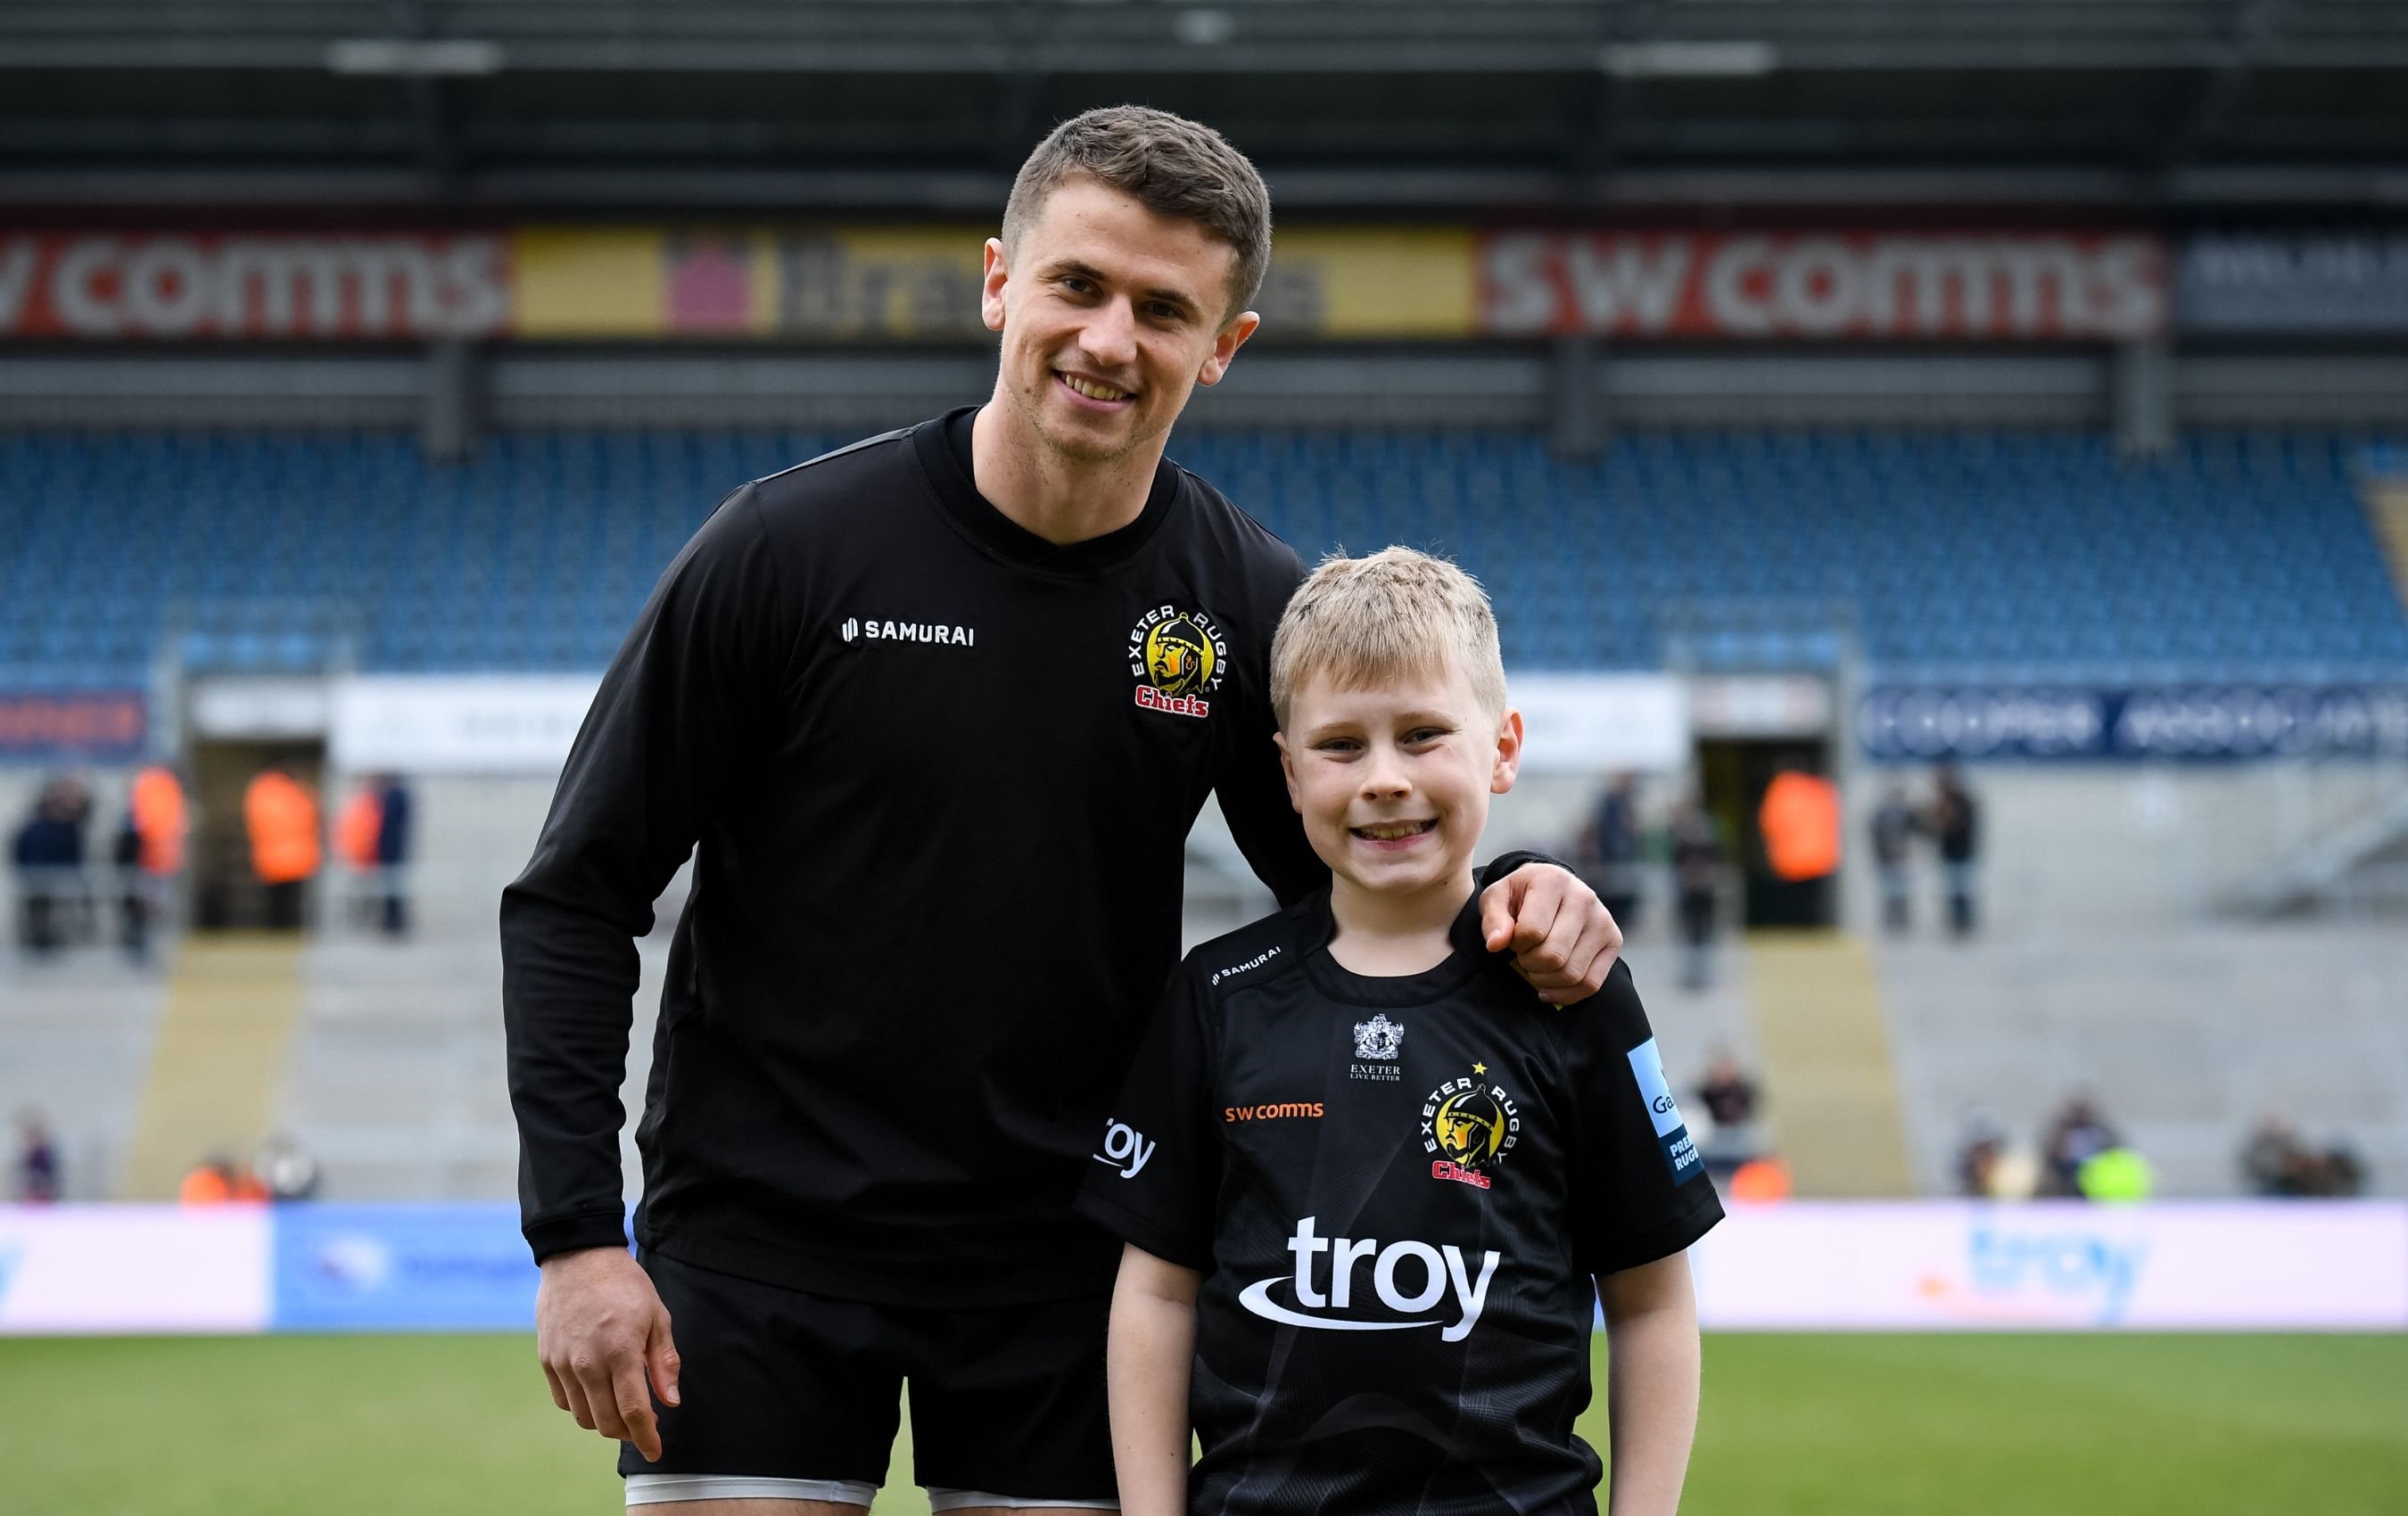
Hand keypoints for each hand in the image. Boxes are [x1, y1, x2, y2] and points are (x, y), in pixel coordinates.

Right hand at [536, 1246, 680, 1461]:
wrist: (578, 1258)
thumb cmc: (625, 1285)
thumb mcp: (657, 1316)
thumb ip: (664, 1362)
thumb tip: (670, 1401)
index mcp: (621, 1352)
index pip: (634, 1412)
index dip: (646, 1438)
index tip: (656, 1452)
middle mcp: (588, 1364)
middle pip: (606, 1423)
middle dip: (628, 1432)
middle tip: (644, 1422)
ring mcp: (563, 1364)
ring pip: (583, 1417)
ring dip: (604, 1421)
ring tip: (621, 1406)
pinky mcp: (548, 1360)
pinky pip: (563, 1401)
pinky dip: (582, 1406)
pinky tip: (597, 1392)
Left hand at [1480, 865, 1620, 1004]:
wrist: (1551, 888)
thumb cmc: (1520, 896)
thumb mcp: (1496, 898)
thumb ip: (1493, 919)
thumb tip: (1496, 944)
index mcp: (1553, 881)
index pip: (1532, 932)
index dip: (1515, 944)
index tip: (1513, 938)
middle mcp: (1584, 898)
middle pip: (1554, 956)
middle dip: (1530, 964)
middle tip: (1523, 955)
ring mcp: (1603, 921)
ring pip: (1572, 974)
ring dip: (1545, 980)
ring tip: (1536, 966)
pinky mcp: (1614, 941)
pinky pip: (1591, 984)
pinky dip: (1565, 994)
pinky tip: (1547, 987)